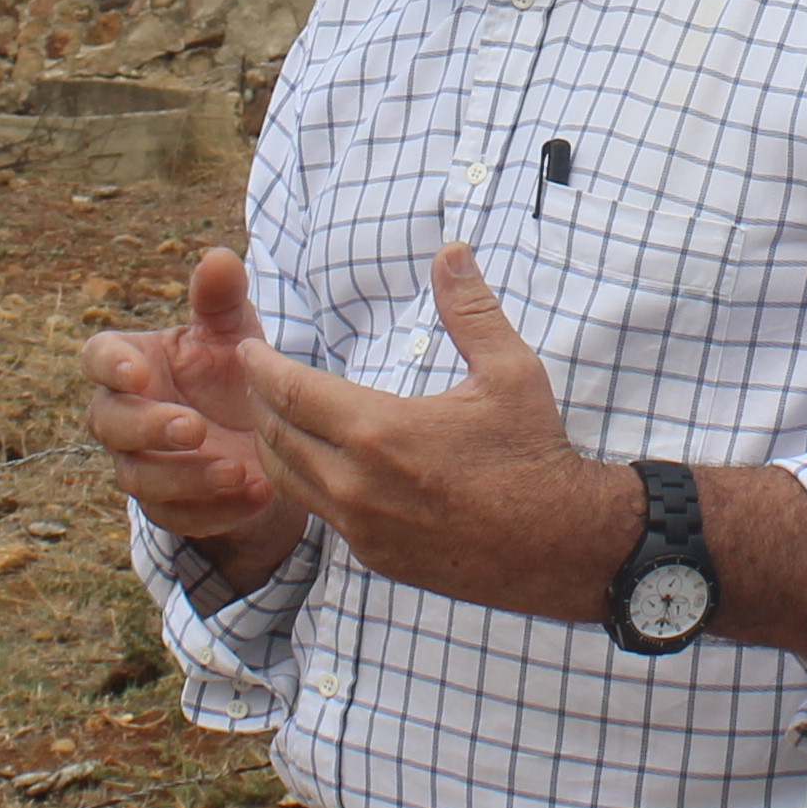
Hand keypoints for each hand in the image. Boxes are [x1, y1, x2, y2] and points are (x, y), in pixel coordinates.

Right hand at [81, 250, 288, 563]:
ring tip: (237, 468)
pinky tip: (257, 494)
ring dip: (186, 476)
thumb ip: (220, 299)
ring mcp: (140, 466)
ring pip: (140, 479)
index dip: (112, 366)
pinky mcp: (169, 509)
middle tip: (194, 427)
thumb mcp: (233, 333)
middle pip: (110, 424)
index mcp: (131, 364)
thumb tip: (219, 258)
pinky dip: (217, 510)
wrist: (259, 439)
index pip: (98, 358)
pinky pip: (179, 517)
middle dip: (148, 428)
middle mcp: (122, 417)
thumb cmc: (231, 372)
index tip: (139, 372)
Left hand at [237, 241, 637, 624]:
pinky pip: (320, 513)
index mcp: (380, 431)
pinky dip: (307, 482)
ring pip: (288, 480)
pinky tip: (319, 464)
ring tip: (275, 416)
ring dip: (274, 444)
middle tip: (254, 377)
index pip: (291, 392)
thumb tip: (451, 251)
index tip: (246, 349)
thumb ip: (469, 309)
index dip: (261, 367)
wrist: (561, 544)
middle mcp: (356, 484)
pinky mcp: (373, 556)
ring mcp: (361, 527)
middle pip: (276, 435)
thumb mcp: (509, 371)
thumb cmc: (534, 453)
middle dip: (259, 402)